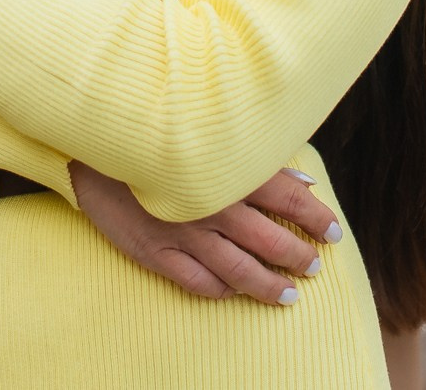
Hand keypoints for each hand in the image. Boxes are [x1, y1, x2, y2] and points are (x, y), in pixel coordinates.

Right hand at [68, 162, 340, 306]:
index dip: (318, 220)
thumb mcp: (212, 135)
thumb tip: (305, 183)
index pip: (291, 201)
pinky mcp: (157, 254)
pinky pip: (200, 283)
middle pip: (272, 242)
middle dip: (299, 257)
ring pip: (241, 273)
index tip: (334, 232)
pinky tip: (235, 291)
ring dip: (270, 285)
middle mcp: (214, 206)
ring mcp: (185, 234)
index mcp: (230, 171)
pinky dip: (223, 290)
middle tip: (312, 266)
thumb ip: (259, 159)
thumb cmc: (158, 132)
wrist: (92, 144)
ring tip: (288, 294)